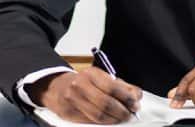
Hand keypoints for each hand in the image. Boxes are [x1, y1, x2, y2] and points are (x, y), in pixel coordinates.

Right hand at [27, 67, 142, 123]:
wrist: (57, 87)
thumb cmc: (83, 82)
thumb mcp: (100, 77)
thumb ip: (120, 85)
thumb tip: (136, 95)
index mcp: (91, 74)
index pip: (113, 86)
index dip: (127, 97)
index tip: (135, 103)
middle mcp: (80, 85)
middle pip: (106, 103)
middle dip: (122, 110)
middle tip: (130, 113)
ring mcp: (73, 100)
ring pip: (99, 115)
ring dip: (114, 119)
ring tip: (122, 117)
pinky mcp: (69, 113)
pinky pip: (91, 121)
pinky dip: (104, 122)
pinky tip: (110, 120)